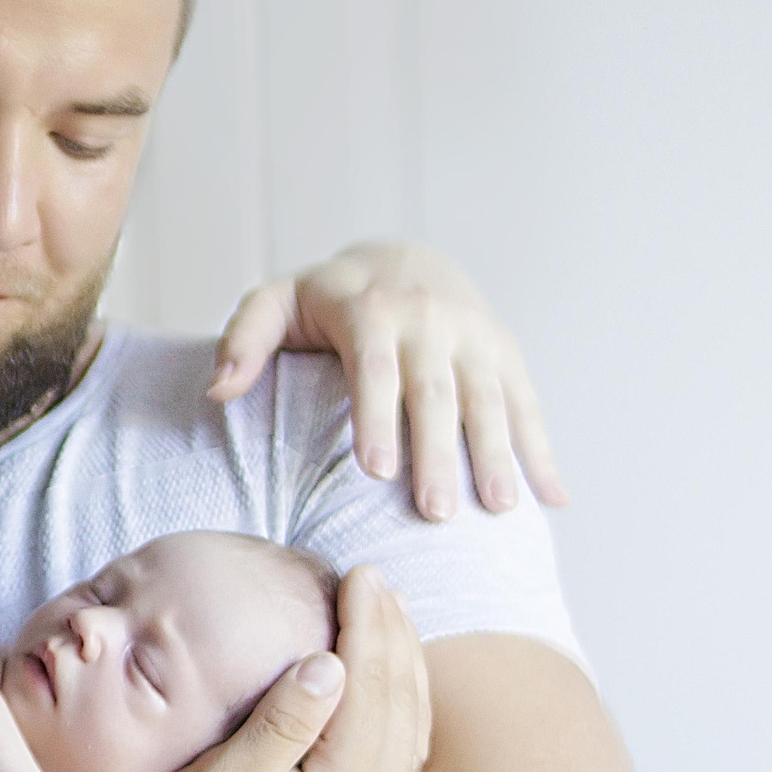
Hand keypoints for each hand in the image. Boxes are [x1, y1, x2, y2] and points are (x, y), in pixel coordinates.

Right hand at [138, 566, 428, 771]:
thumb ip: (277, 724)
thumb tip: (330, 664)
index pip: (371, 685)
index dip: (368, 622)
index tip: (358, 574)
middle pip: (402, 694)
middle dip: (391, 627)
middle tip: (372, 576)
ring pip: (413, 715)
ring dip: (403, 653)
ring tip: (385, 604)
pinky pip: (408, 738)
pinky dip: (403, 688)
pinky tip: (386, 663)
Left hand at [210, 241, 567, 519]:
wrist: (404, 258)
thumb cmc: (326, 299)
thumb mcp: (275, 303)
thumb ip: (243, 341)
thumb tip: (218, 390)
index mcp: (371, 311)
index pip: (374, 368)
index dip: (376, 417)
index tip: (374, 470)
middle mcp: (431, 320)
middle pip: (435, 392)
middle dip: (438, 453)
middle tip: (434, 512)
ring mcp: (475, 337)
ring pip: (489, 399)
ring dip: (497, 455)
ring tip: (499, 509)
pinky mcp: (506, 354)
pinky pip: (527, 404)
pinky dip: (543, 452)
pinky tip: (554, 500)